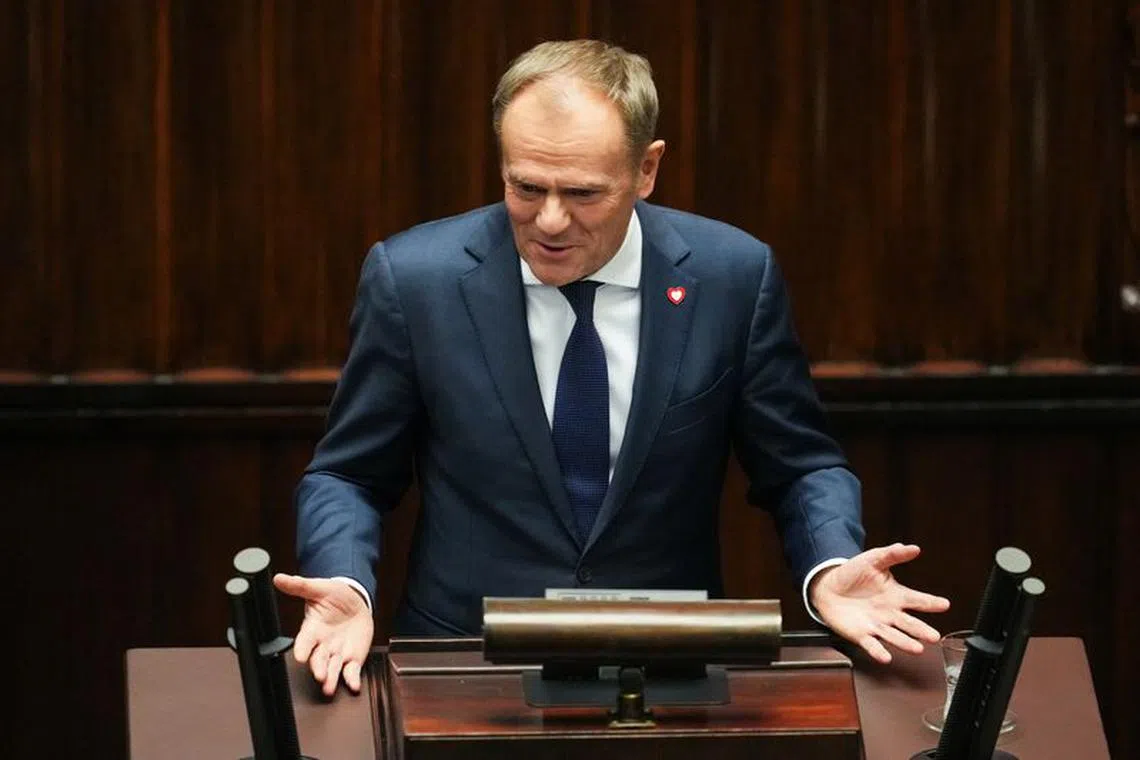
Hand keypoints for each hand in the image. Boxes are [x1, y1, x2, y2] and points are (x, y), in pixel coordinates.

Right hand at [273, 573, 373, 695]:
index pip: (304, 641)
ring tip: (329, 687)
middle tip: (319, 675)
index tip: (300, 656)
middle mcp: (323, 645)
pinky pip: (351, 671)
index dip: (301, 649)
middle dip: (318, 668)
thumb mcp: (318, 588)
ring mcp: (337, 653)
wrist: (355, 601)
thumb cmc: (334, 596)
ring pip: (332, 669)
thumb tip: (279, 578)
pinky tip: (353, 685)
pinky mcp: (352, 658)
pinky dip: (352, 679)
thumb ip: (300, 585)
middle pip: (317, 659)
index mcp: (312, 629)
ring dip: (330, 679)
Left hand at [809, 543, 949, 663]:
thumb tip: (913, 548)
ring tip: (917, 648)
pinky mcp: (862, 634)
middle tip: (934, 636)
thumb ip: (892, 554)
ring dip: (906, 643)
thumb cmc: (853, 574)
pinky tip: (886, 657)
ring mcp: (877, 625)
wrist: (828, 587)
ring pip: (895, 636)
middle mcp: (890, 613)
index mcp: (896, 595)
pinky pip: (871, 645)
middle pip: (910, 624)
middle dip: (922, 630)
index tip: (944, 604)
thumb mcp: (873, 560)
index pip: (917, 599)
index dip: (930, 602)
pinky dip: (878, 651)